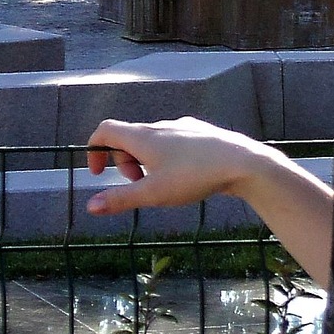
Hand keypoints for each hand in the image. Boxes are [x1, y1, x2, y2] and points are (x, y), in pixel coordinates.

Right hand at [86, 117, 262, 214]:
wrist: (242, 163)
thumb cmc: (195, 176)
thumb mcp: (153, 193)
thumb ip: (120, 199)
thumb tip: (91, 207)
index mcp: (143, 137)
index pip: (105, 130)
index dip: (94, 150)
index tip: (96, 173)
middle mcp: (160, 126)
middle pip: (128, 138)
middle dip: (124, 163)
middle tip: (138, 186)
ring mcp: (182, 127)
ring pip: (152, 141)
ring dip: (146, 162)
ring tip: (161, 185)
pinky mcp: (200, 134)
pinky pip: (174, 143)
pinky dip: (167, 158)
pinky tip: (185, 176)